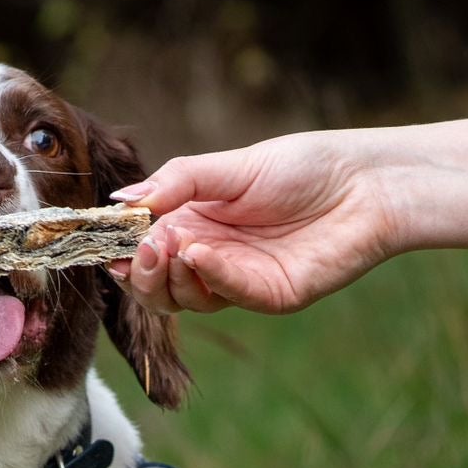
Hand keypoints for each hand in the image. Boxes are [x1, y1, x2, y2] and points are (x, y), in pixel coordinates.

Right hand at [106, 129, 399, 315]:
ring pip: (185, 300)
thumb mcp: (227, 167)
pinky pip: (228, 295)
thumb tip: (121, 201)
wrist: (364, 183)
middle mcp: (212, 257)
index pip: (144, 249)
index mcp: (195, 224)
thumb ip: (175, 183)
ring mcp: (240, 281)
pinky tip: (200, 252)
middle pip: (157, 285)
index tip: (104, 243)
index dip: (121, 250)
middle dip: (139, 272)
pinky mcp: (271, 296)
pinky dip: (209, 275)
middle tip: (140, 249)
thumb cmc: (301, 168)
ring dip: (168, 277)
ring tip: (168, 246)